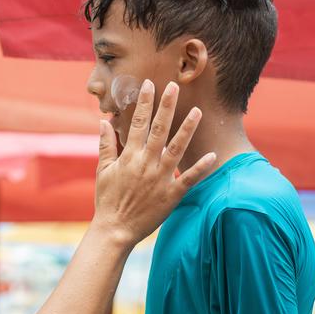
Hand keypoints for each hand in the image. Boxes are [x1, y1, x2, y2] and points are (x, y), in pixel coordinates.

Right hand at [92, 79, 216, 247]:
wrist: (115, 228)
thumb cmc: (107, 199)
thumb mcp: (103, 171)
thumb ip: (106, 145)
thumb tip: (104, 122)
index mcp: (129, 156)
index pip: (137, 123)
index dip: (144, 103)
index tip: (149, 85)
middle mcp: (146, 163)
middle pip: (159, 129)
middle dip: (167, 106)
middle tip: (175, 86)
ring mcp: (160, 179)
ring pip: (177, 149)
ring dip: (187, 129)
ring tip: (197, 111)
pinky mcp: (171, 195)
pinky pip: (189, 179)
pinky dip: (201, 167)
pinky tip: (211, 154)